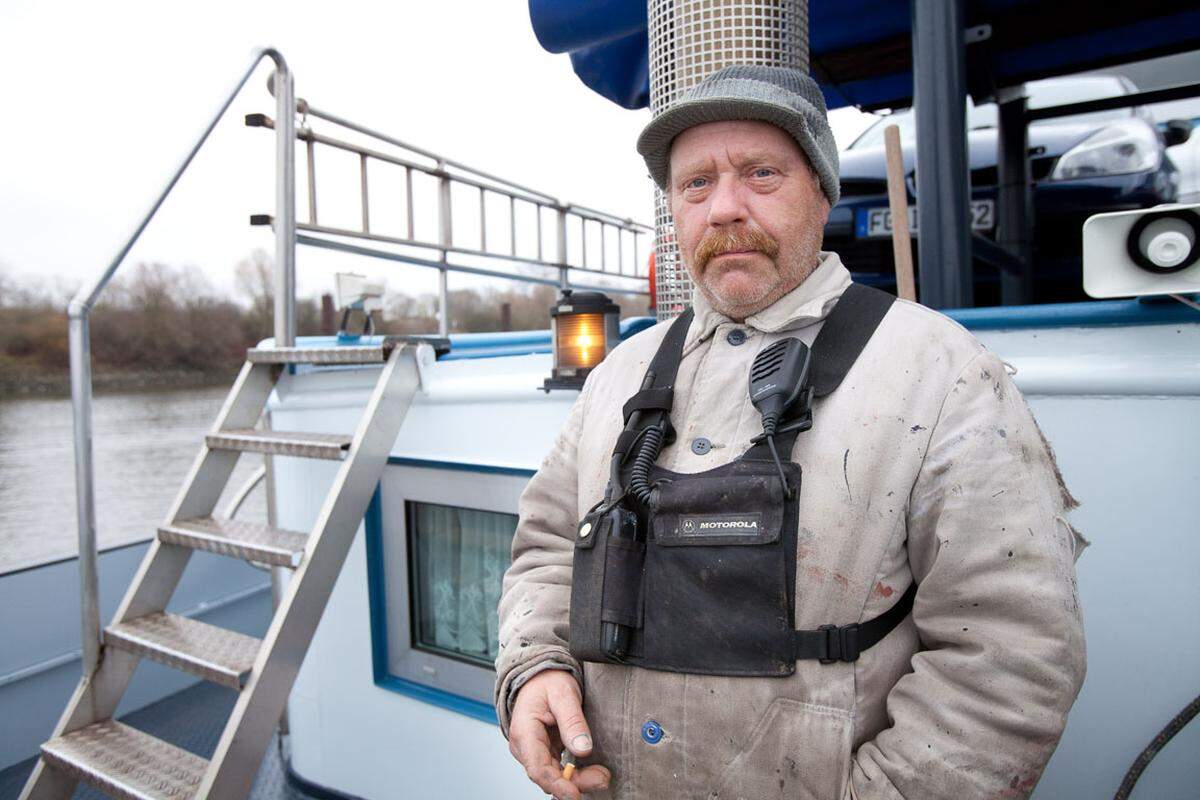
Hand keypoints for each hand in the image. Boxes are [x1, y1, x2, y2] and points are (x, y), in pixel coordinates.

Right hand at [508, 670, 610, 798]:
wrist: (539, 676)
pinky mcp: (545, 752)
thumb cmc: (546, 681)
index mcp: (525, 732)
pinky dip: (575, 775)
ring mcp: (535, 751)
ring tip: (602, 775)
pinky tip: (592, 773)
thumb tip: (583, 749)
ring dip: (578, 781)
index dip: (556, 784)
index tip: (575, 793)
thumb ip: (572, 721)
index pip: (537, 767)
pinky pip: (558, 770)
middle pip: (547, 776)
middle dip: (575, 783)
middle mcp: (525, 746)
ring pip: (554, 776)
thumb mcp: (563, 693)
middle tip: (602, 778)